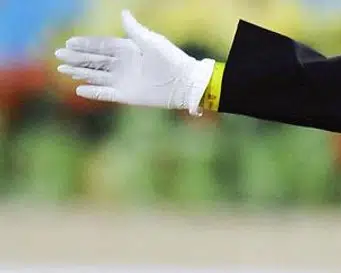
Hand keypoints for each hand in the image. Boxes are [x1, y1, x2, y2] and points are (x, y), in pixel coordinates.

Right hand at [55, 9, 214, 115]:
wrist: (186, 83)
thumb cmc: (172, 60)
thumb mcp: (152, 42)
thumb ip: (134, 30)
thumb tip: (122, 12)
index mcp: (128, 50)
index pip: (101, 46)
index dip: (85, 45)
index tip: (69, 42)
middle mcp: (124, 65)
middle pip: (95, 61)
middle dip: (76, 58)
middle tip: (58, 55)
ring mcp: (124, 81)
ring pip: (97, 76)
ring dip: (80, 73)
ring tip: (62, 70)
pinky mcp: (127, 96)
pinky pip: (106, 94)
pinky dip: (93, 92)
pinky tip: (79, 90)